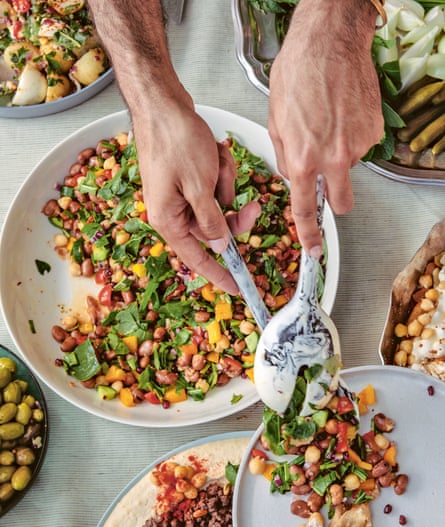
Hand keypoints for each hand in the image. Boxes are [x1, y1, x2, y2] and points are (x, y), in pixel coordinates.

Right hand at [132, 97, 259, 293]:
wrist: (162, 104)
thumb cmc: (173, 140)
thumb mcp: (200, 185)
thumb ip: (211, 220)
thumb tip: (219, 244)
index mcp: (168, 219)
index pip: (197, 258)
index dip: (219, 274)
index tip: (238, 287)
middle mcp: (171, 211)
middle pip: (213, 229)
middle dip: (233, 212)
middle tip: (253, 205)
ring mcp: (178, 194)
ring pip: (217, 204)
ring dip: (225, 183)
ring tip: (217, 161)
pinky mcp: (186, 179)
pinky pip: (214, 186)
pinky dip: (221, 171)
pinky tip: (214, 154)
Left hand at [268, 0, 383, 255]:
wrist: (327, 43)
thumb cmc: (296, 75)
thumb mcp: (274, 122)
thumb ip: (283, 157)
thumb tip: (290, 176)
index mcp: (301, 159)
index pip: (305, 209)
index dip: (309, 234)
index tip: (313, 249)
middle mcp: (332, 158)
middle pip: (341, 202)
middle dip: (333, 199)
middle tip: (325, 179)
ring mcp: (357, 145)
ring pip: (348, 168)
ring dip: (338, 157)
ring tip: (326, 124)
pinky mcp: (374, 130)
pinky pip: (360, 146)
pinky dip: (350, 137)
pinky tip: (340, 115)